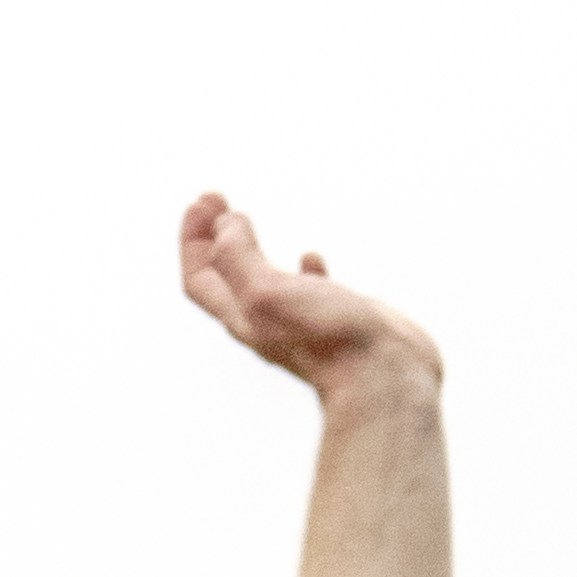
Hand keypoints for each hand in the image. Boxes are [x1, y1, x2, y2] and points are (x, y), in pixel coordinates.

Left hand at [176, 194, 435, 399]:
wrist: (384, 378)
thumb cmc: (327, 338)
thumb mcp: (268, 292)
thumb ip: (240, 258)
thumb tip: (224, 224)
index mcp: (242, 317)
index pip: (200, 276)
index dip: (193, 239)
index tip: (200, 200)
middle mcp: (265, 321)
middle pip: (223, 275)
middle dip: (211, 236)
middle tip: (214, 198)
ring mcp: (302, 320)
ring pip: (262, 280)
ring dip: (248, 248)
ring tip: (244, 219)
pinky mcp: (338, 319)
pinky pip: (311, 290)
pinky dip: (304, 269)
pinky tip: (310, 256)